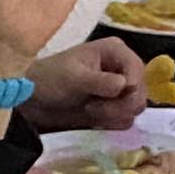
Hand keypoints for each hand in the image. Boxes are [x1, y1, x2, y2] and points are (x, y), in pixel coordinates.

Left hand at [23, 37, 147, 131]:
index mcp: (115, 52)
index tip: (115, 94)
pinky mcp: (113, 108)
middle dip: (120, 104)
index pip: (138, 69)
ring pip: (135, 108)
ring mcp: (119, 90)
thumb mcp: (74, 77)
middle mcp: (121, 69)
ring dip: (114, 114)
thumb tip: (124, 85)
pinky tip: (93, 118)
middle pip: (141, 91)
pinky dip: (111, 122)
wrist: (34, 101)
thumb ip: (100, 81)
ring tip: (90, 111)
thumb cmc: (50, 79)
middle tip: (94, 108)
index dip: (132, 84)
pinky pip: (126, 119)